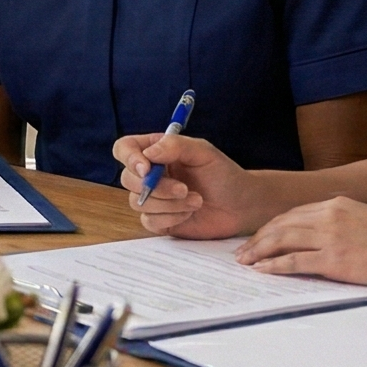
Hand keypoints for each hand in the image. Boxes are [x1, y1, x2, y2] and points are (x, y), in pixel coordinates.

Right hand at [114, 131, 264, 238]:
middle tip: (184, 189)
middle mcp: (150, 174)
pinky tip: (190, 213)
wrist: (241, 205)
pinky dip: (171, 218)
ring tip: (196, 200)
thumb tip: (147, 155)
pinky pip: (150, 221)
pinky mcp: (159, 220)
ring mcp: (153, 199)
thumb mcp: (203, 152)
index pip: (125, 149)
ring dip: (169, 204)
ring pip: (138, 202)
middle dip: (157, 187)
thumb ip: (175, 146)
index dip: (129, 158)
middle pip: (128, 179)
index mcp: (156, 152)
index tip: (146, 168)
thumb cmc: (224, 174)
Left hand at [237, 196, 366, 289]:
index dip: (271, 226)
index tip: (258, 237)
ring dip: (259, 251)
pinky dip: (275, 266)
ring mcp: (332, 237)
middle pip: (282, 224)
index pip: (293, 213)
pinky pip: (295, 262)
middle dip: (258, 238)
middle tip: (242, 252)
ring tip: (245, 262)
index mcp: (337, 204)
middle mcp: (330, 215)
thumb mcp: (366, 219)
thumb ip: (341, 223)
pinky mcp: (336, 260)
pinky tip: (263, 271)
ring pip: (282, 240)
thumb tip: (321, 237)